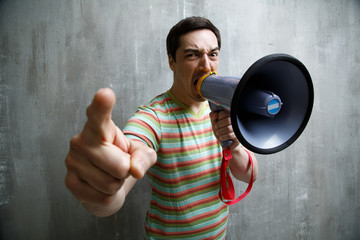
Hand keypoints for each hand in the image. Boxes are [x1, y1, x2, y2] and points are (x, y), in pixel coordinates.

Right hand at [65, 88, 155, 215]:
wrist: (104, 184)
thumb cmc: (121, 160)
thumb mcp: (139, 153)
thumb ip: (143, 157)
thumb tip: (136, 170)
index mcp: (98, 126)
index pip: (98, 115)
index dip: (102, 106)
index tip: (105, 94)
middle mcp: (81, 140)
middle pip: (120, 165)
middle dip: (125, 171)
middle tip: (118, 166)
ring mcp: (72, 161)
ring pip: (111, 183)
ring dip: (116, 184)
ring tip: (108, 175)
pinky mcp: (70, 182)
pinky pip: (102, 197)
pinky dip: (108, 196)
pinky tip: (99, 187)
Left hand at [209, 111, 238, 148]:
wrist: (227, 143)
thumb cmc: (221, 129)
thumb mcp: (215, 122)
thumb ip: (213, 116)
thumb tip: (215, 114)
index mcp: (231, 115)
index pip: (223, 113)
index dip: (218, 117)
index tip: (217, 120)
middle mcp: (237, 121)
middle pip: (227, 120)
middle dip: (218, 125)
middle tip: (216, 128)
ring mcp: (238, 129)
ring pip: (228, 128)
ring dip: (220, 131)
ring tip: (218, 133)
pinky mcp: (238, 136)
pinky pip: (230, 135)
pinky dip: (223, 137)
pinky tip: (221, 137)